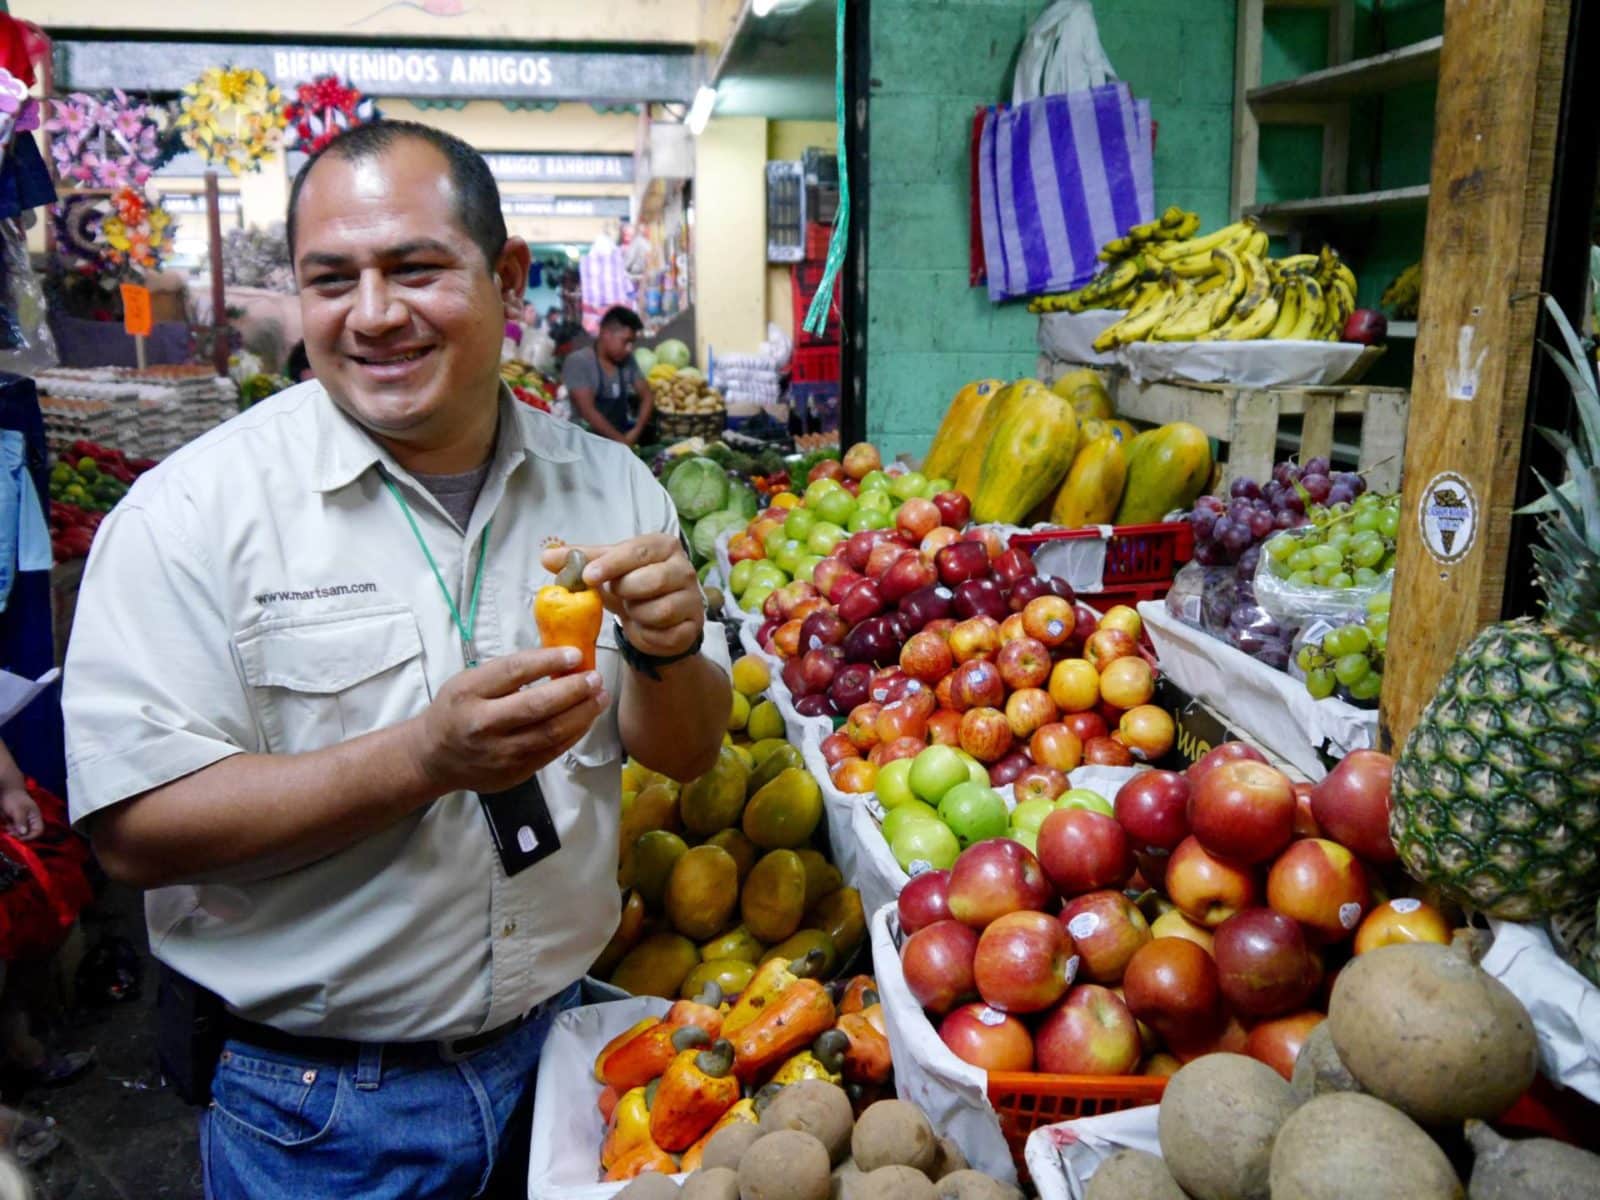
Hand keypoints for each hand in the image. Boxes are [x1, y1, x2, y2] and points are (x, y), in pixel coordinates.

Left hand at [0, 786, 40, 840]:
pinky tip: (6, 827)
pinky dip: (10, 831)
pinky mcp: (15, 823)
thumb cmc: (14, 799)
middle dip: (21, 836)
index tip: (20, 838)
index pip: (38, 831)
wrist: (6, 792)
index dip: (31, 837)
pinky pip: (14, 831)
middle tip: (11, 834)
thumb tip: (23, 833)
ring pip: (21, 834)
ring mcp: (22, 822)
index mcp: (36, 817)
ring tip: (8, 829)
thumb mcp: (18, 810)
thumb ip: (21, 821)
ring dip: (14, 834)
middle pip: (30, 834)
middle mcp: (30, 821)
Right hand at [412, 647, 608, 795]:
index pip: (513, 672)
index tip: (575, 654)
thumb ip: (506, 672)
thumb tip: (557, 658)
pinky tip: (586, 718)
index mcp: (468, 693)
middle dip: (573, 690)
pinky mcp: (514, 772)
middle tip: (595, 678)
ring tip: (600, 696)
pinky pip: (552, 750)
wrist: (435, 757)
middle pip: (536, 706)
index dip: (548, 661)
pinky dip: (574, 732)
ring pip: (551, 732)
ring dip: (582, 713)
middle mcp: (482, 725)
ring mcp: (499, 753)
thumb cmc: (456, 710)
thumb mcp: (468, 681)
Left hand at [542, 535, 703, 659]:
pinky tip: (644, 627)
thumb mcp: (606, 569)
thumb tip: (546, 556)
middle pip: (649, 581)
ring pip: (658, 610)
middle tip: (618, 594)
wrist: (656, 619)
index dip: (611, 564)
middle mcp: (683, 568)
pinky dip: (647, 634)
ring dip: (636, 615)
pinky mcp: (693, 626)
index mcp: (663, 546)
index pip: (637, 551)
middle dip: (624, 592)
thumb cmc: (631, 586)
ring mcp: (692, 598)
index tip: (588, 576)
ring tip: (633, 610)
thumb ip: (579, 561)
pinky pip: (665, 634)